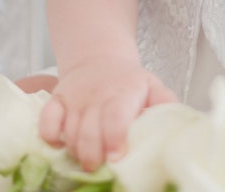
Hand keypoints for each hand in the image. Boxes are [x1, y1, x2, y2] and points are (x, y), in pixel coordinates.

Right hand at [38, 55, 176, 170]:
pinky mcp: (57, 100)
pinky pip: (46, 121)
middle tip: (98, 166)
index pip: (116, 116)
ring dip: (75, 150)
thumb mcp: (153, 86)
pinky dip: (49, 135)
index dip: (114, 137)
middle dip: (92, 155)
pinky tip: (60, 143)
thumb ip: (165, 103)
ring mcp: (75, 98)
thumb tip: (178, 123)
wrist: (101, 59)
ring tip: (87, 158)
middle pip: (89, 131)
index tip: (116, 156)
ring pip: (69, 131)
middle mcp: (98, 95)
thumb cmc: (130, 82)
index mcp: (125, 92)